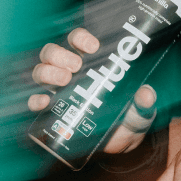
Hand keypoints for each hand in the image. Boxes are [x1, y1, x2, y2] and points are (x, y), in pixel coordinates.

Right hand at [28, 27, 156, 153]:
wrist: (121, 142)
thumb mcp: (140, 108)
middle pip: (53, 52)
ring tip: (64, 81)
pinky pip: (33, 101)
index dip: (80, 37)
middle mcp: (70, 71)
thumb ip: (144, 102)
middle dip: (61, 55)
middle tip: (76, 66)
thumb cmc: (130, 116)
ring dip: (48, 72)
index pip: (77, 39)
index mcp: (91, 61)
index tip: (93, 47)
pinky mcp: (50, 111)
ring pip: (41, 71)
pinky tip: (43, 102)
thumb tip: (146, 94)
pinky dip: (34, 100)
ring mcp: (57, 90)